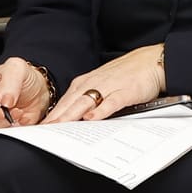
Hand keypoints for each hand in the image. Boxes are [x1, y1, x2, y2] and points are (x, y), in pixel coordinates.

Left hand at [42, 44, 167, 122]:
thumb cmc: (127, 75)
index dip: (50, 116)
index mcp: (85, 82)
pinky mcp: (125, 91)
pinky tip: (92, 118)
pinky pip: (111, 102)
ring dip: (71, 115)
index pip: (63, 102)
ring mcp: (109, 87)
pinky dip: (100, 110)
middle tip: (42, 131)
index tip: (39, 129)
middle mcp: (93, 83)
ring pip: (85, 102)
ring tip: (59, 127)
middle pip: (70, 103)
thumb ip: (87, 100)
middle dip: (55, 118)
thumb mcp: (102, 85)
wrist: (152, 61)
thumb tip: (72, 119)